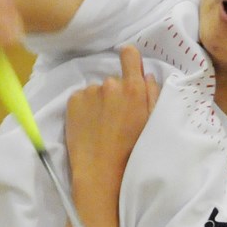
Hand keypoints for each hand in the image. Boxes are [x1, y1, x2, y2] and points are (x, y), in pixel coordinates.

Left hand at [65, 46, 159, 193]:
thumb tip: (146, 75)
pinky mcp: (73, 101)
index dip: (130, 60)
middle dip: (116, 94)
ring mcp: (89, 92)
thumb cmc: (133, 152)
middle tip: (116, 118)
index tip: (129, 71)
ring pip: (97, 91)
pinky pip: (81, 98)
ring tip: (101, 126)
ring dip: (99, 102)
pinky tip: (89, 127)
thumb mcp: (153, 123)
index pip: (129, 54)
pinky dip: (84, 109)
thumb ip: (153, 95)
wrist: (101, 173)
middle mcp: (110, 84)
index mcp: (133, 88)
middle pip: (114, 80)